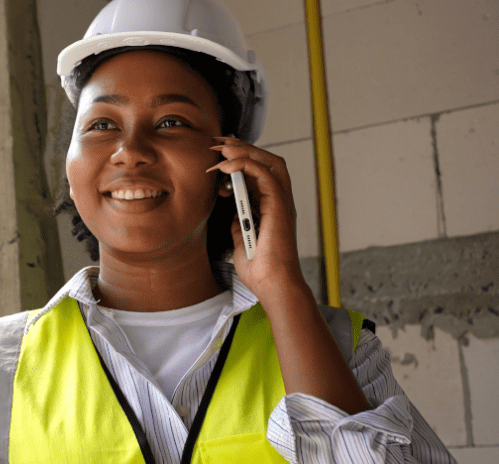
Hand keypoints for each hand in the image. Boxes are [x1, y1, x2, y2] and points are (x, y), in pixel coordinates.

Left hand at [207, 136, 307, 302]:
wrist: (272, 284)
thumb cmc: (259, 268)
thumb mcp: (239, 240)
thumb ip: (238, 222)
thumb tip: (229, 210)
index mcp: (270, 206)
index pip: (259, 171)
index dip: (240, 158)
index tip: (217, 154)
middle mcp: (279, 201)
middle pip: (266, 160)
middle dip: (241, 147)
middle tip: (217, 142)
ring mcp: (282, 202)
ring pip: (269, 162)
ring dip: (244, 151)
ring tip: (221, 148)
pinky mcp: (279, 207)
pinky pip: (265, 175)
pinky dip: (246, 165)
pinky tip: (227, 166)